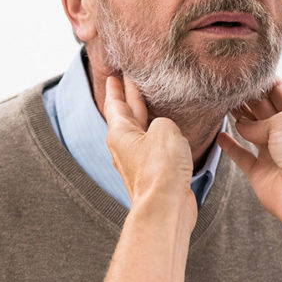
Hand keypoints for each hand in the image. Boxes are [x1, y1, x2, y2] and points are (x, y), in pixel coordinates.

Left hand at [104, 75, 194, 209]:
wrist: (166, 206)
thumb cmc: (161, 168)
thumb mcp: (164, 129)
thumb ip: (163, 120)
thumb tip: (165, 129)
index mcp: (120, 133)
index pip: (115, 103)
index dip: (116, 88)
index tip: (113, 75)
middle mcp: (125, 146)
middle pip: (126, 114)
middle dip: (129, 96)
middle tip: (131, 78)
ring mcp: (138, 161)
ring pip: (140, 130)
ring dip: (145, 114)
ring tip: (152, 99)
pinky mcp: (153, 173)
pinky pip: (153, 145)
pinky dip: (158, 132)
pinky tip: (168, 129)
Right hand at [217, 78, 281, 225]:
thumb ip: (260, 119)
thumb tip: (243, 127)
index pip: (279, 92)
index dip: (263, 81)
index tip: (246, 71)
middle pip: (262, 109)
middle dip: (247, 97)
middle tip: (228, 85)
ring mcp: (272, 152)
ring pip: (250, 130)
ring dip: (238, 117)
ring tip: (222, 104)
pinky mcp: (259, 171)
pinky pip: (241, 155)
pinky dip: (230, 146)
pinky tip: (220, 136)